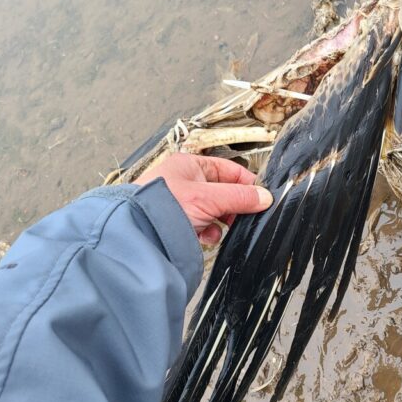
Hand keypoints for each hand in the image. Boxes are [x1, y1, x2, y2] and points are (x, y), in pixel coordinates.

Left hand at [134, 152, 272, 244]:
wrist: (137, 234)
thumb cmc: (163, 207)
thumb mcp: (208, 199)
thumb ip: (239, 197)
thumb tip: (264, 197)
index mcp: (191, 165)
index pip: (229, 169)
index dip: (246, 183)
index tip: (261, 197)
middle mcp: (185, 180)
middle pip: (223, 191)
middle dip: (233, 206)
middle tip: (243, 216)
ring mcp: (182, 201)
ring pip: (214, 209)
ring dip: (221, 220)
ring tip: (218, 228)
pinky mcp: (179, 221)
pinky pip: (203, 224)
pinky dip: (208, 231)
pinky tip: (205, 236)